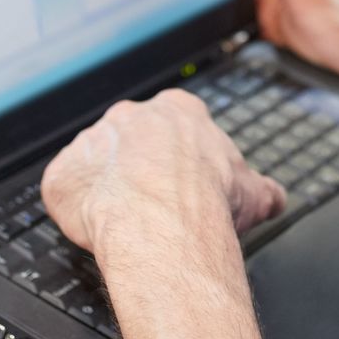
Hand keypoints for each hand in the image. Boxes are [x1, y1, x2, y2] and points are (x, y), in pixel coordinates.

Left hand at [41, 89, 284, 261]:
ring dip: (105, 188)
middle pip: (132, 139)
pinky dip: (77, 208)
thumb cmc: (205, 201)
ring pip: (97, 164)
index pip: (176, 125)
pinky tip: (96, 227)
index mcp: (178, 111)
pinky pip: (67, 189)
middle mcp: (131, 116)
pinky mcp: (63, 173)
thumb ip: (264, 189)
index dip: (179, 156)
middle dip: (140, 168)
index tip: (183, 179)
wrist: (160, 221)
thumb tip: (276, 197)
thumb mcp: (255, 192)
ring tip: (124, 221)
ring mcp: (93, 141)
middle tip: (153, 203)